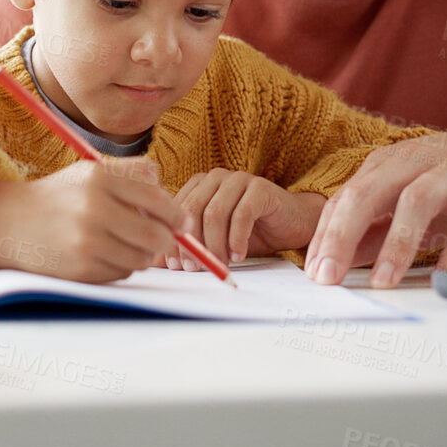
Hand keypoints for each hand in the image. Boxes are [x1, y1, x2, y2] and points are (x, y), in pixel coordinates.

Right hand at [0, 157, 186, 282]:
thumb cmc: (59, 196)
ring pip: (142, 258)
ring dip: (143, 254)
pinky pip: (122, 272)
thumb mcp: (90, 171)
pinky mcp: (82, 268)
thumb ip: (132, 172)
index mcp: (100, 179)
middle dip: (167, 240)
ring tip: (126, 243)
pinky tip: (104, 253)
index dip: (176, 214)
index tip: (181, 222)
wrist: (10, 222)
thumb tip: (168, 190)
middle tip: (164, 239)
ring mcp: (87, 241)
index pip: (157, 200)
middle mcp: (94, 209)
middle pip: (157, 235)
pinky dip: (121, 266)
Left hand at [161, 168, 324, 269]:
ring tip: (219, 265)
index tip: (175, 266)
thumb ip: (188, 248)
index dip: (173, 239)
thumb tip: (155, 262)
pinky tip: (238, 255)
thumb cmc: (250, 233)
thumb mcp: (214, 243)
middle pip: (191, 209)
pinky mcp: (260, 188)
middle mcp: (215, 178)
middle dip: (191, 243)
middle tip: (195, 268)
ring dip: (215, 244)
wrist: (291, 224)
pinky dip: (237, 239)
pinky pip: (242, 214)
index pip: (175, 210)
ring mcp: (238, 179)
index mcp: (198, 186)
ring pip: (214, 213)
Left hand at [304, 122, 446, 287]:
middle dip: (343, 236)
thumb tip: (336, 262)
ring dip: (396, 243)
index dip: (325, 235)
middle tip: (329, 277)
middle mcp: (415, 160)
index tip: (312, 273)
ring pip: (417, 201)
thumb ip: (374, 227)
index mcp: (388, 164)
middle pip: (369, 193)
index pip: (345, 198)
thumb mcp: (408, 196)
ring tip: (383, 282)